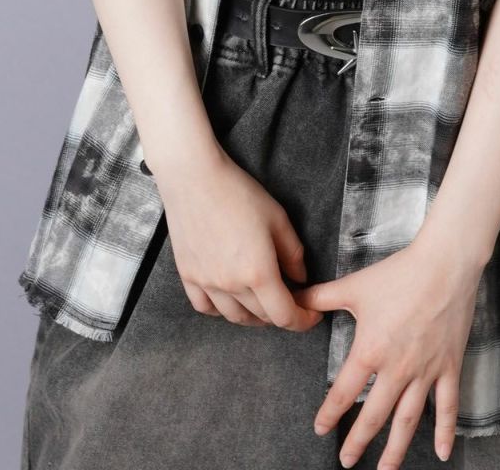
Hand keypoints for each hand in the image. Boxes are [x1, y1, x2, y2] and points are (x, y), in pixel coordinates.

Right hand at [156, 144, 324, 332]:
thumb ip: (293, 254)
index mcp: (258, 272)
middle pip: (262, 317)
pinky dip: (222, 310)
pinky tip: (230, 298)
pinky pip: (205, 307)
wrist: (194, 178)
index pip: (285, 316)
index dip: (302, 321)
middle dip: (281, 314)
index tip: (311, 315)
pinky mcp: (188, 276)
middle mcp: (231, 285)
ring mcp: (206, 283)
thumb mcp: (278, 218)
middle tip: (290, 298)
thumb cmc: (238, 192)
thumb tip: (300, 279)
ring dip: (254, 316)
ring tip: (263, 301)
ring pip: (234, 317)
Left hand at [290, 237, 481, 467]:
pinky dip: (445, 431)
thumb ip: (321, 297)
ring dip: (395, 449)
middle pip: (374, 415)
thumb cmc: (399, 273)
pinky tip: (443, 453)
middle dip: (358, 441)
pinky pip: (448, 406)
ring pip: (408, 419)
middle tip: (347, 461)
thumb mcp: (355, 285)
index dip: (330, 413)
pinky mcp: (449, 366)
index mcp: (370, 350)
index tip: (321, 428)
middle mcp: (397, 368)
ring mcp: (425, 371)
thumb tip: (294, 299)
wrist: (444, 264)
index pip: (345, 392)